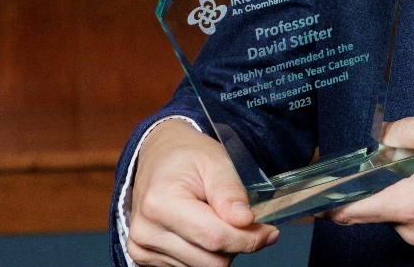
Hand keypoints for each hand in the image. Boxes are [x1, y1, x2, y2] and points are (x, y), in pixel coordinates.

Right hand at [126, 119, 279, 266]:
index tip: (269, 233)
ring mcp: (143, 247)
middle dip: (237, 244)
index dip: (248, 239)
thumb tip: (245, 221)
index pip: (214, 238)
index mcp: (161, 203)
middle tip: (247, 223)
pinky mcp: (145, 257)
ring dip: (221, 250)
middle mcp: (146, 231)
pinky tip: (203, 229)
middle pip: (210, 260)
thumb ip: (230, 192)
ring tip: (220, 220)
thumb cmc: (188, 156)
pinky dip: (205, 253)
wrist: (158, 157)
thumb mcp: (216, 161)